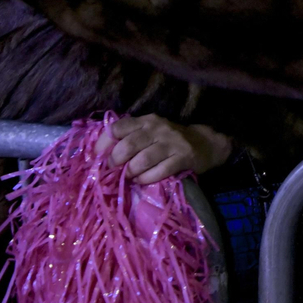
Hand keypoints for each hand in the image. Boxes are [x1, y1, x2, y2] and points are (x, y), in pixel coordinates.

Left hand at [94, 114, 232, 184]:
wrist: (205, 143)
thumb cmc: (169, 141)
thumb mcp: (150, 132)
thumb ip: (129, 138)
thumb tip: (100, 156)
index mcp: (145, 121)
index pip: (117, 128)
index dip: (103, 145)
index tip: (96, 158)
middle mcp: (157, 128)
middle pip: (127, 146)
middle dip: (115, 162)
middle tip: (113, 171)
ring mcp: (171, 143)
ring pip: (142, 160)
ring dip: (130, 173)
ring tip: (129, 177)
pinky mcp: (183, 157)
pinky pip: (159, 171)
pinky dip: (146, 179)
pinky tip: (142, 181)